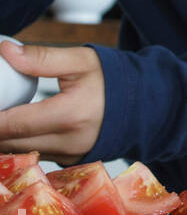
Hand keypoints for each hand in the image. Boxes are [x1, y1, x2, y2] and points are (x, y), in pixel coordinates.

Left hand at [0, 42, 104, 163]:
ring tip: (4, 116)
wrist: (145, 105)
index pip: (12, 124)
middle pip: (10, 142)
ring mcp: (70, 156)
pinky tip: (18, 127)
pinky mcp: (69, 162)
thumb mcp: (82, 60)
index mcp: (70, 116)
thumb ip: (42, 57)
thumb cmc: (113, 80)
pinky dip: (19, 143)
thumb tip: (5, 52)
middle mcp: (69, 143)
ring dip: (5, 136)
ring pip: (18, 152)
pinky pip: (33, 155)